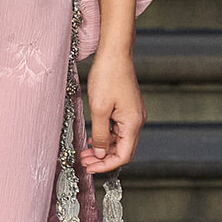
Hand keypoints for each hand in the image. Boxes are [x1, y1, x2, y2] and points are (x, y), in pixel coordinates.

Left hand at [81, 50, 144, 175]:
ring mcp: (133, 114)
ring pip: (120, 140)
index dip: (106, 165)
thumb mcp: (99, 109)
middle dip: (103, 158)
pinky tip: (93, 138)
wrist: (114, 52)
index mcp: (133, 123)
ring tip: (85, 152)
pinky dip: (106, 136)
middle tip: (84, 162)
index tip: (90, 168)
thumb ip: (101, 134)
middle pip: (123, 149)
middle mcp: (136, 120)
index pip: (124, 155)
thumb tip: (101, 153)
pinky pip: (118, 129)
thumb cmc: (108, 76)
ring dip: (103, 148)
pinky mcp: (127, 108)